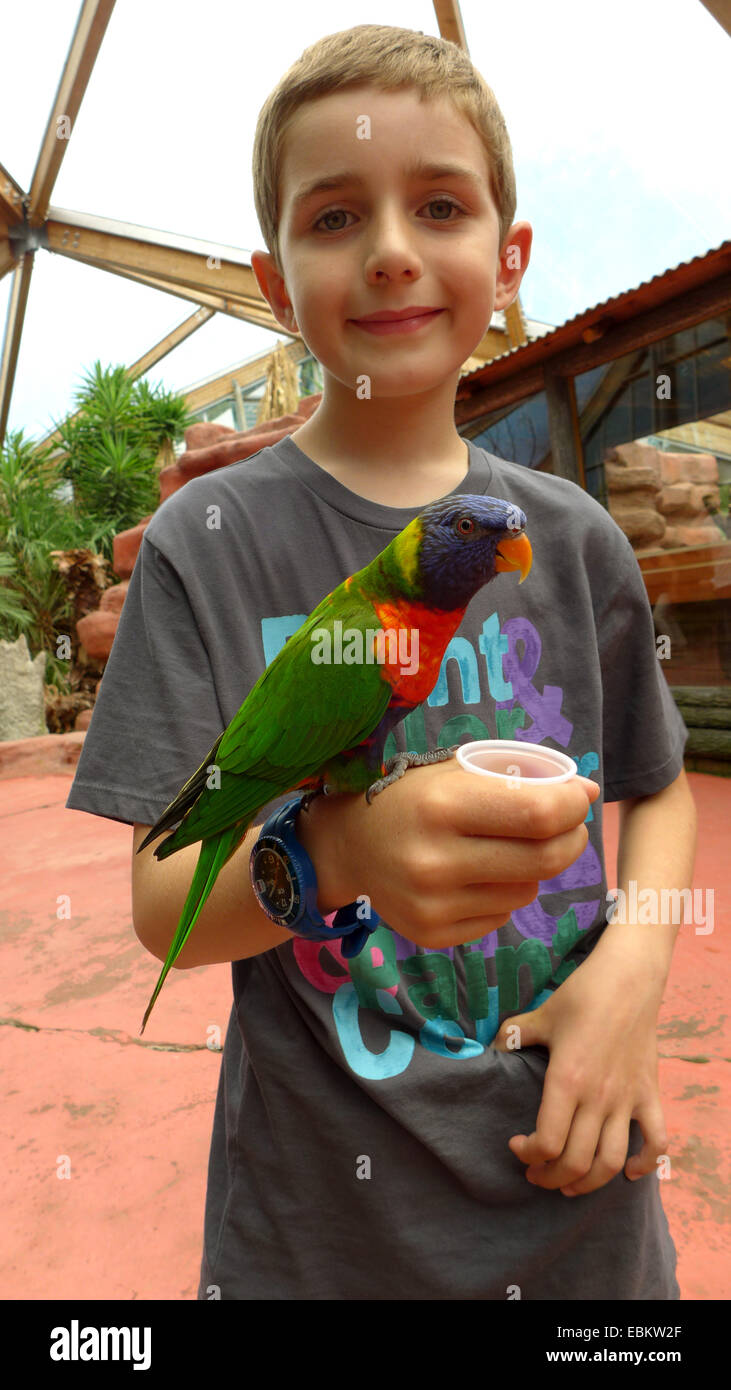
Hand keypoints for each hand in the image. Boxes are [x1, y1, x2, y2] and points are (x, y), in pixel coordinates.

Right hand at [297, 757, 599, 949]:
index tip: (578, 798)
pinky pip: (500, 915)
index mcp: (442, 805)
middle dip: (571, 839)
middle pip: (543, 859)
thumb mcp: (454, 771)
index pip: (538, 815)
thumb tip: (589, 792)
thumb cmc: (412, 798)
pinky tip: (477, 875)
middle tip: (569, 827)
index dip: (571, 807)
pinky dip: (504, 893)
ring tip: (508, 849)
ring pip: (527, 891)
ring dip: (535, 869)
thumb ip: (518, 777)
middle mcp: (435, 860)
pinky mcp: (432, 934)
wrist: (348, 846)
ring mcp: (432, 904)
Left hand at [492, 941, 667, 1194]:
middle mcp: (599, 1097)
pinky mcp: (649, 1094)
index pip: (548, 1142)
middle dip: (551, 1177)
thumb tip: (490, 1048)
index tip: (516, 1145)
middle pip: (577, 1162)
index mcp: (567, 1080)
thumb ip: (513, 1036)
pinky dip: (645, 1164)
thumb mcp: (540, 1014)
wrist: (629, 978)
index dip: (529, 1155)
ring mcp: (628, 1099)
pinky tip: (628, 1172)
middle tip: (536, 1175)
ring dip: (589, 1183)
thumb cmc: (582, 995)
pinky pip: (656, 1141)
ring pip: (611, 1161)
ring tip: (570, 1185)